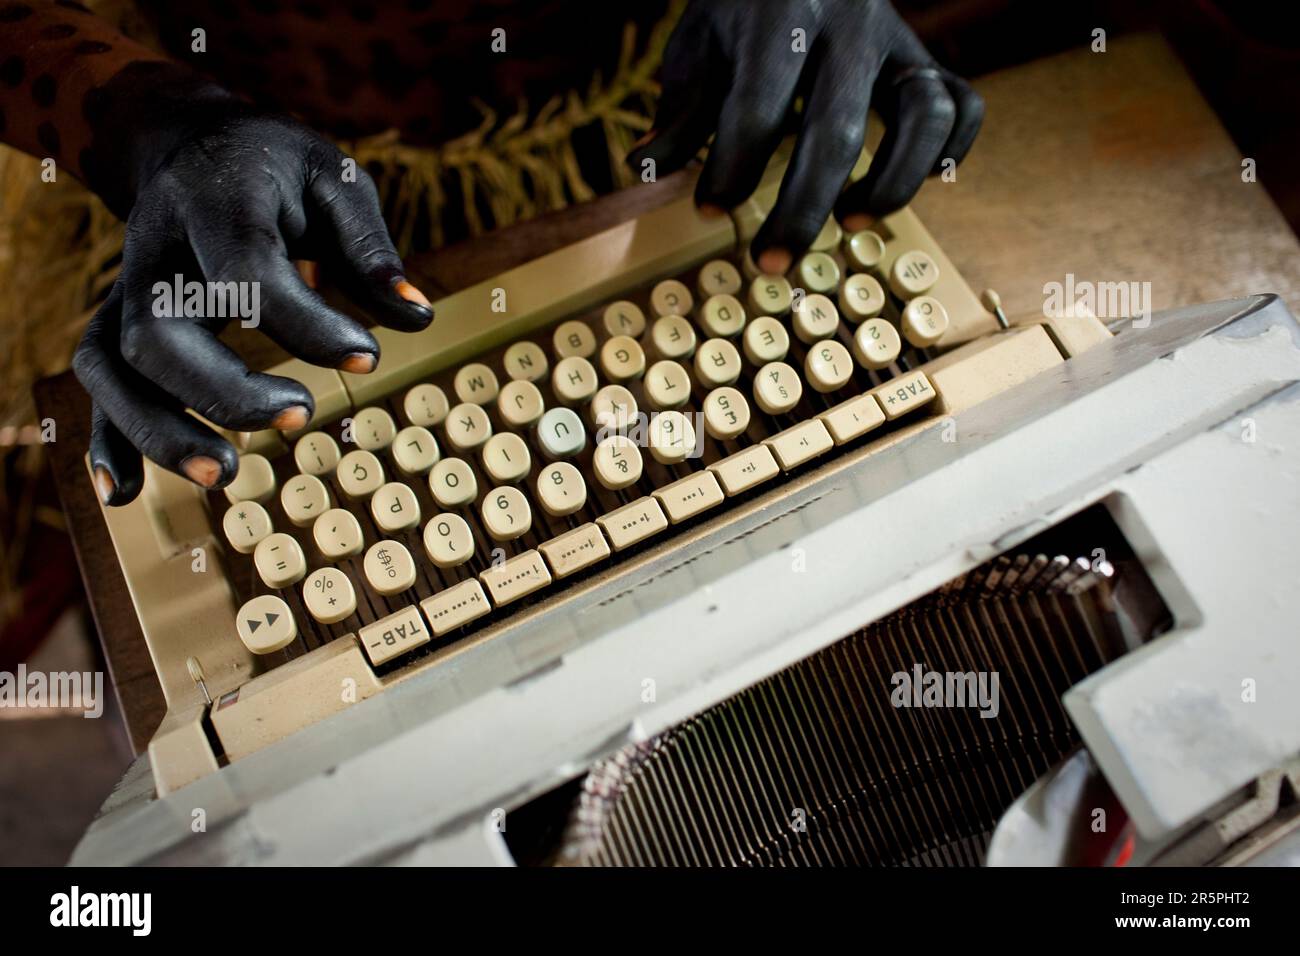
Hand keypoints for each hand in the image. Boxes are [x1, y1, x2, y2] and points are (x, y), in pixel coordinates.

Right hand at [73, 105, 432, 505]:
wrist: (191, 144)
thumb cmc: (276, 168)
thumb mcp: (334, 181)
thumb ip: (370, 248)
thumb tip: (417, 316)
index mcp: (217, 203)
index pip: (249, 273)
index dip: (308, 324)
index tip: (368, 356)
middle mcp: (156, 251)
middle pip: (159, 333)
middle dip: (225, 390)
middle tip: (301, 415)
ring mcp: (127, 289)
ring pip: (113, 368)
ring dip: (160, 430)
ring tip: (225, 474)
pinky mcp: (119, 321)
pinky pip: (97, 382)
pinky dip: (108, 438)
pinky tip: (122, 490)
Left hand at [629, 0, 982, 272]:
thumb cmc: (743, 9)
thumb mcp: (700, 43)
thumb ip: (681, 106)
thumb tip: (651, 168)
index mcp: (779, 17)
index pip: (757, 109)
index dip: (731, 170)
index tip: (711, 211)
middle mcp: (849, 24)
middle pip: (835, 132)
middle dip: (799, 209)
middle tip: (770, 261)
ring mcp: (897, 40)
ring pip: (921, 117)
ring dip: (889, 183)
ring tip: (849, 224)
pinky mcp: (925, 56)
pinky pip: (962, 105)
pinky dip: (947, 152)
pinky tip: (907, 183)